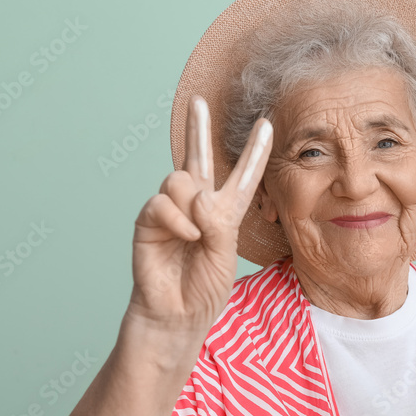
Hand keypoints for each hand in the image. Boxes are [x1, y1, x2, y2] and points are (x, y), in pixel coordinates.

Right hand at [126, 94, 272, 332]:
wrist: (177, 315)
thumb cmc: (204, 288)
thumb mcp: (225, 253)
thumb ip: (218, 222)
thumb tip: (197, 194)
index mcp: (224, 213)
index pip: (241, 176)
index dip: (254, 152)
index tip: (266, 124)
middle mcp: (195, 205)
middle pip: (197, 157)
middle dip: (198, 128)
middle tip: (199, 100)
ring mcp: (171, 211)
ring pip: (180, 179)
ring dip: (192, 204)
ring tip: (197, 234)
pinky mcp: (149, 222)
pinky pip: (162, 202)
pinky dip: (177, 219)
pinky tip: (186, 237)